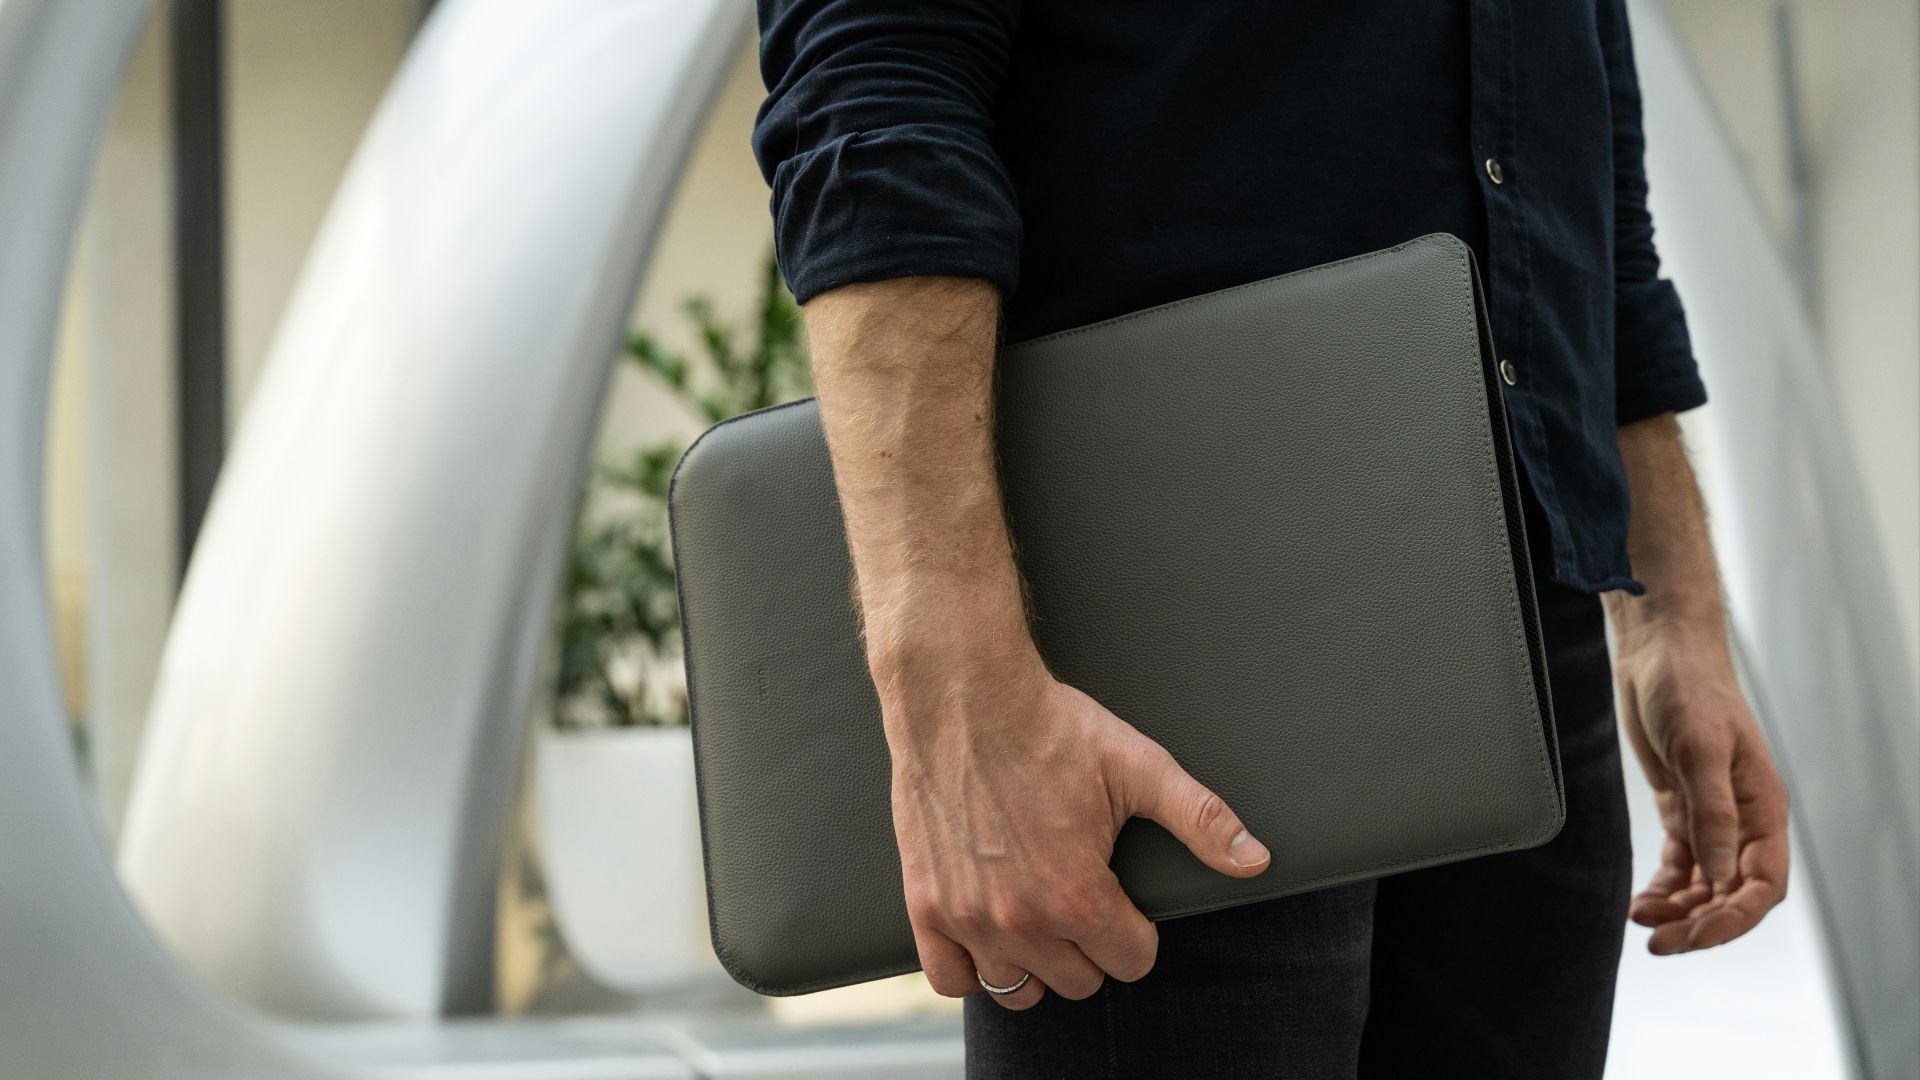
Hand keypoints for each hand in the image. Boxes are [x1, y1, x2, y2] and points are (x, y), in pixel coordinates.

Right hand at [876, 638, 1270, 1008]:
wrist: (963, 694)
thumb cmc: (1048, 726)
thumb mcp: (1138, 766)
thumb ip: (1200, 820)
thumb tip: (1255, 858)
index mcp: (1079, 894)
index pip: (1131, 962)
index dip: (1137, 932)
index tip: (1125, 902)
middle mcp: (1022, 918)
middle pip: (1078, 981)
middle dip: (1089, 946)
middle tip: (1082, 898)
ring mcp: (968, 916)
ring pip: (1017, 989)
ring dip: (1035, 962)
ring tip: (1040, 918)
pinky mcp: (925, 904)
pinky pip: (952, 979)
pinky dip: (972, 968)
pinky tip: (988, 935)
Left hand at [1612, 620, 1789, 953]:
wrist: (1660, 652)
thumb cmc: (1690, 689)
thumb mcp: (1701, 749)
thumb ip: (1712, 812)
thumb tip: (1721, 876)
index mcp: (1762, 809)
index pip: (1762, 884)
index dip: (1734, 918)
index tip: (1697, 935)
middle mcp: (1742, 820)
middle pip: (1732, 894)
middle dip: (1701, 923)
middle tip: (1659, 943)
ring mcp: (1711, 815)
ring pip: (1705, 884)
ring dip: (1680, 910)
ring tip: (1643, 924)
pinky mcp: (1681, 807)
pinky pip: (1680, 863)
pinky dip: (1665, 888)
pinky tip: (1642, 903)